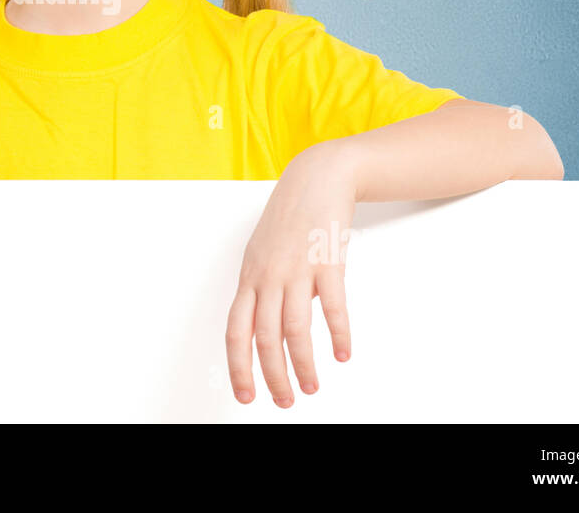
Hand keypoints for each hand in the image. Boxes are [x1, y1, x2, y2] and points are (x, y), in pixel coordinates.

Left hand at [226, 141, 358, 406]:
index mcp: (250, 276)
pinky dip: (338, 334)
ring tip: (312, 387)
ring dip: (302, 364)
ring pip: (294, 328)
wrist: (316, 177)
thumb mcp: (264, 253)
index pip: (236, 330)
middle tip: (284, 401)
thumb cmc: (291, 217)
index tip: (245, 394)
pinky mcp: (327, 261)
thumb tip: (274, 325)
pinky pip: (332, 305)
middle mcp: (268, 275)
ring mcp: (296, 268)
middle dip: (272, 375)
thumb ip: (265, 288)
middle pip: (263, 336)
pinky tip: (343, 353)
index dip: (239, 366)